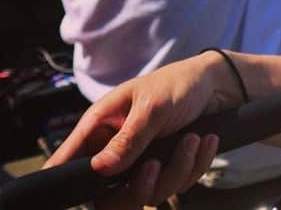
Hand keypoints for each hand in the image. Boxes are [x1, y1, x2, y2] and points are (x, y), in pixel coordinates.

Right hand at [45, 51, 236, 206]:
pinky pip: (176, 186)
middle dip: (140, 188)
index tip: (68, 196)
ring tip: (192, 139)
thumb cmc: (178, 84)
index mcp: (103, 125)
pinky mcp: (166, 169)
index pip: (71, 157)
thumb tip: (100, 168)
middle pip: (110, 197)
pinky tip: (202, 142)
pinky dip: (193, 165)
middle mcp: (118, 148)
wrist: (217, 85)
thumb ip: (128, 138)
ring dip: (177, 169)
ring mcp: (142, 162)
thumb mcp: (152, 106)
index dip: (62, 176)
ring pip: (149, 194)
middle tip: (155, 166)